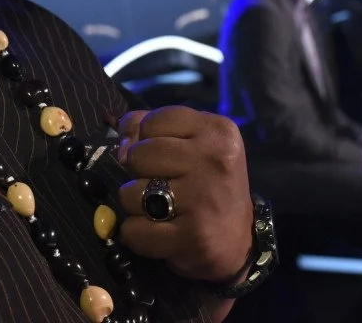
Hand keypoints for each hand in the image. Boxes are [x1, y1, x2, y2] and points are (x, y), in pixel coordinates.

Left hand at [116, 107, 252, 283]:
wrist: (240, 239)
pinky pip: (134, 230)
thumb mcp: (193, 143)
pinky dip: (138, 236)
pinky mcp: (193, 235)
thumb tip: (121, 136)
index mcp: (216, 131)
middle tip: (164, 185)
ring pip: (130, 193)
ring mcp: (203, 198)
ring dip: (137, 206)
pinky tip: (160, 233)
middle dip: (140, 172)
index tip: (163, 156)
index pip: (152, 121)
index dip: (146, 139)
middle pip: (138, 154)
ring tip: (163, 209)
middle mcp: (213, 160)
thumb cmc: (209, 184)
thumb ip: (152, 126)